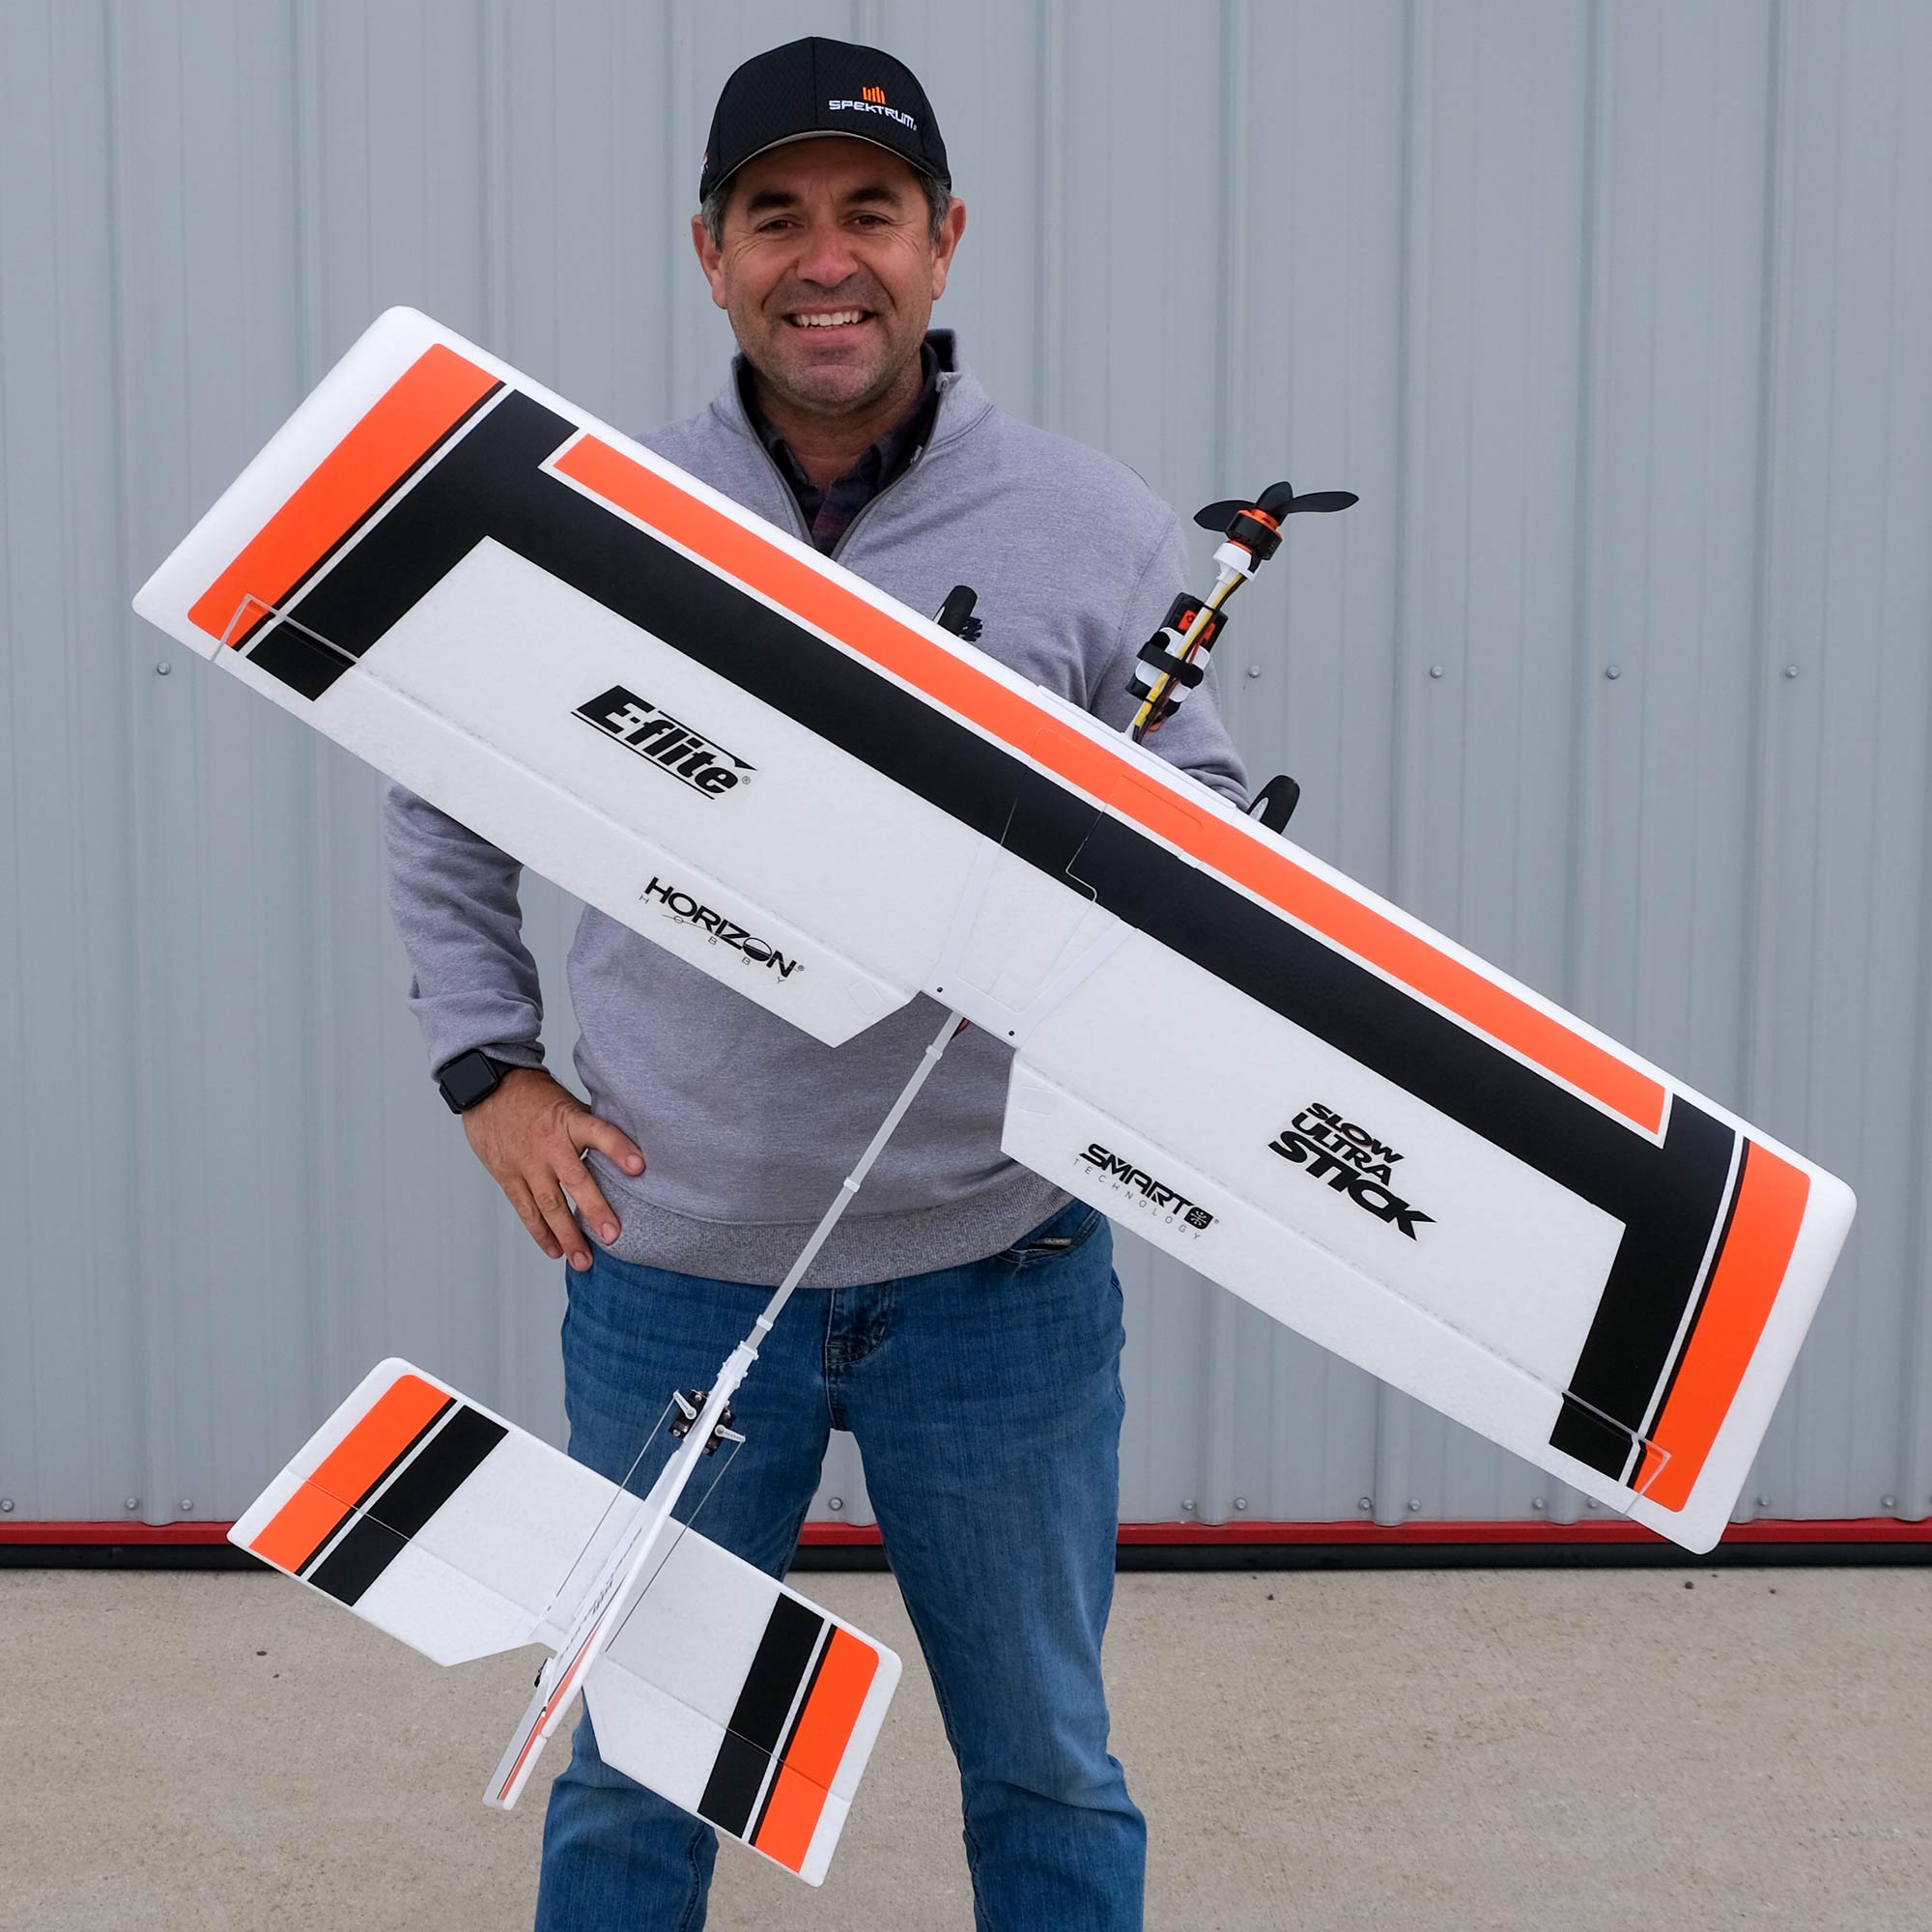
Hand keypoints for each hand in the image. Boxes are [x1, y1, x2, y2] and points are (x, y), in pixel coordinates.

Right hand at [461, 1067, 644, 1269]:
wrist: (487, 1090)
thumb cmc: (537, 1098)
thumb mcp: (568, 1103)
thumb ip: (591, 1128)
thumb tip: (629, 1151)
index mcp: (570, 1121)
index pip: (599, 1132)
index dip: (618, 1148)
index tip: (639, 1167)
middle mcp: (549, 1144)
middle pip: (574, 1179)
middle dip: (594, 1210)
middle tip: (613, 1236)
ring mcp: (527, 1163)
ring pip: (548, 1204)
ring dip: (567, 1235)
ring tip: (584, 1261)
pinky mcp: (508, 1176)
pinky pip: (526, 1209)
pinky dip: (541, 1232)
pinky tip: (556, 1251)